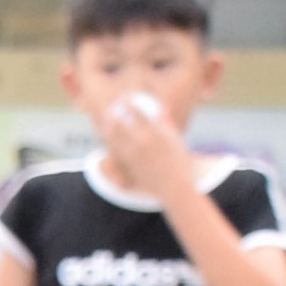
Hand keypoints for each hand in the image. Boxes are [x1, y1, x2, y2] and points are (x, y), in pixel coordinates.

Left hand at [95, 87, 195, 206]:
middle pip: (121, 122)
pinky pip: (115, 150)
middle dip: (114, 114)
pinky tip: (109, 139)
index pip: (137, 111)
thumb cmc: (179, 162)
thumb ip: (166, 124)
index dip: (129, 103)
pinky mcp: (129, 165)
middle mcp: (143, 140)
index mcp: (156, 131)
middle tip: (111, 109)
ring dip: (109, 127)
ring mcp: (134, 153)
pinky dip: (111, 142)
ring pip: (114, 137)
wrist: (175, 186)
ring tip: (106, 122)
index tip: (126, 99)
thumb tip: (160, 111)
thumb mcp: (175, 140)